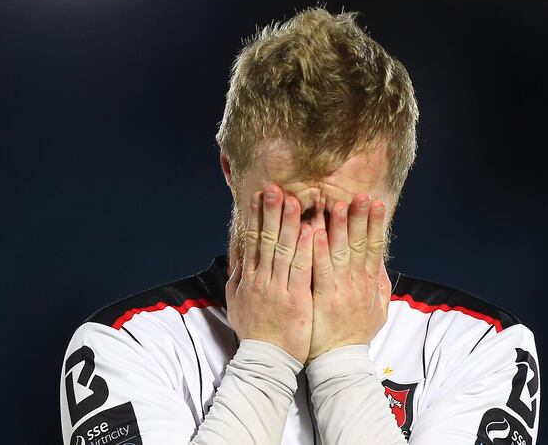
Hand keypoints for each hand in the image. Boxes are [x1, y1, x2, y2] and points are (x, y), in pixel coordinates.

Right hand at [226, 185, 314, 363]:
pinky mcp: (295, 299)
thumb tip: (237, 256)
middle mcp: (261, 279)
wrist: (267, 359)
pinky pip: (301, 269)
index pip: (252, 240)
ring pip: (283, 249)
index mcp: (249, 278)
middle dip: (271, 212)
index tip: (258, 195)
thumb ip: (237, 277)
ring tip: (294, 200)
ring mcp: (278, 288)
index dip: (255, 216)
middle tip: (275, 188)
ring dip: (289, 223)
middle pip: (266, 239)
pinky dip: (305, 249)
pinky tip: (311, 231)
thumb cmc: (254, 331)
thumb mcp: (236, 302)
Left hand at [307, 194, 392, 361]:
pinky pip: (320, 269)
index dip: (375, 224)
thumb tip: (380, 262)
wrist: (340, 361)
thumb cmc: (355, 334)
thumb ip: (379, 284)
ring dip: (339, 226)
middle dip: (360, 217)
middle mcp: (357, 282)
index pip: (374, 247)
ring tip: (337, 204)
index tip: (377, 202)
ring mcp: (341, 289)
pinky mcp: (323, 298)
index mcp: (369, 283)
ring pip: (341, 251)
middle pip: (360, 244)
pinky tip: (316, 231)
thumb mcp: (377, 309)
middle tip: (361, 194)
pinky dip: (319, 249)